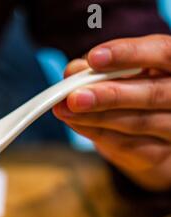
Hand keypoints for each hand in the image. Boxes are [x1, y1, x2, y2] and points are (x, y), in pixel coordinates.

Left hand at [53, 34, 170, 190]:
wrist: (154, 134)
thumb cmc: (134, 90)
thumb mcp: (120, 72)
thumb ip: (97, 69)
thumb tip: (72, 71)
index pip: (163, 53)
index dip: (129, 54)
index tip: (94, 58)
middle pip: (153, 94)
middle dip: (110, 95)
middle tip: (75, 96)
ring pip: (138, 123)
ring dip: (95, 117)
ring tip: (64, 110)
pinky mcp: (161, 154)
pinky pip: (128, 144)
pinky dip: (97, 132)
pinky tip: (75, 123)